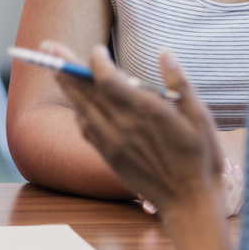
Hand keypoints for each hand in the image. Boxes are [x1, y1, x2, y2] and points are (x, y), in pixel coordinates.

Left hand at [44, 41, 225, 215]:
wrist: (189, 203)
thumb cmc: (201, 158)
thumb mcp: (200, 117)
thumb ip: (179, 83)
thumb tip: (164, 53)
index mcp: (146, 111)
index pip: (106, 78)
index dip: (95, 60)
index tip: (97, 49)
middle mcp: (123, 125)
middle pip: (84, 90)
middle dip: (64, 65)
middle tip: (47, 46)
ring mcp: (112, 142)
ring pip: (80, 108)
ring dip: (66, 87)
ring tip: (55, 69)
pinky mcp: (109, 156)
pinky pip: (85, 128)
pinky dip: (78, 111)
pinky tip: (77, 102)